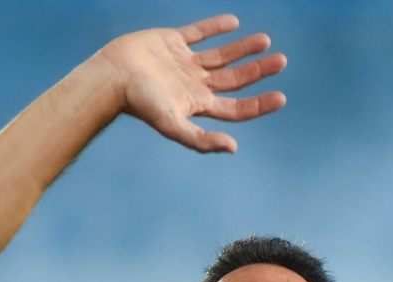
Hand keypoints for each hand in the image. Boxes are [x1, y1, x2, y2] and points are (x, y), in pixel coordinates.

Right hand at [96, 14, 286, 152]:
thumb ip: (201, 140)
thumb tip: (233, 148)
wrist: (111, 76)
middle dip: (258, 71)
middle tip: (281, 60)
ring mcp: (184, 63)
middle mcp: (194, 84)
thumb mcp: (173, 125)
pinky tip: (234, 23)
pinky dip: (216, 27)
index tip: (282, 97)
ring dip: (243, 49)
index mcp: (198, 105)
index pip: (236, 108)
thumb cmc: (140, 102)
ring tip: (266, 41)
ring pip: (221, 56)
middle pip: (234, 79)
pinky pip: (198, 33)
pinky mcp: (171, 42)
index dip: (259, 104)